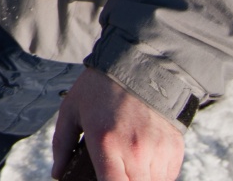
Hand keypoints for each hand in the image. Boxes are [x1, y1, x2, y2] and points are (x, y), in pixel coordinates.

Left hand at [51, 69, 183, 180]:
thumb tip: (57, 174)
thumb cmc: (101, 88)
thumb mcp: (72, 110)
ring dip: (139, 178)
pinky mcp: (175, 148)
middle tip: (112, 167)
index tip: (102, 178)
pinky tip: (143, 157)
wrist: (140, 64)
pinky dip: (155, 174)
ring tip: (127, 160)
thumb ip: (62, 145)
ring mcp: (158, 151)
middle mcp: (135, 151)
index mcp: (106, 143)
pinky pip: (167, 176)